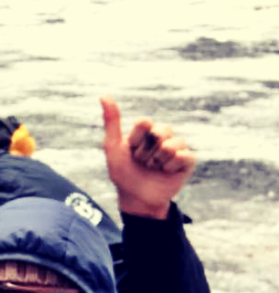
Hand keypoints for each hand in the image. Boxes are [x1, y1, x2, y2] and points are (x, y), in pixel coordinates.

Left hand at [100, 95, 196, 219]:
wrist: (136, 198)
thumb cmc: (123, 173)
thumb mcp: (113, 147)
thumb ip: (111, 121)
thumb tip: (104, 94)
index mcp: (146, 130)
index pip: (144, 122)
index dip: (135, 139)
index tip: (130, 150)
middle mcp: (163, 136)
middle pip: (161, 131)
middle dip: (146, 151)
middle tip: (143, 161)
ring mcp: (177, 147)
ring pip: (172, 145)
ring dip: (158, 161)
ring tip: (154, 168)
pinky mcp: (188, 160)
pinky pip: (184, 156)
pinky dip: (171, 167)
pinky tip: (166, 172)